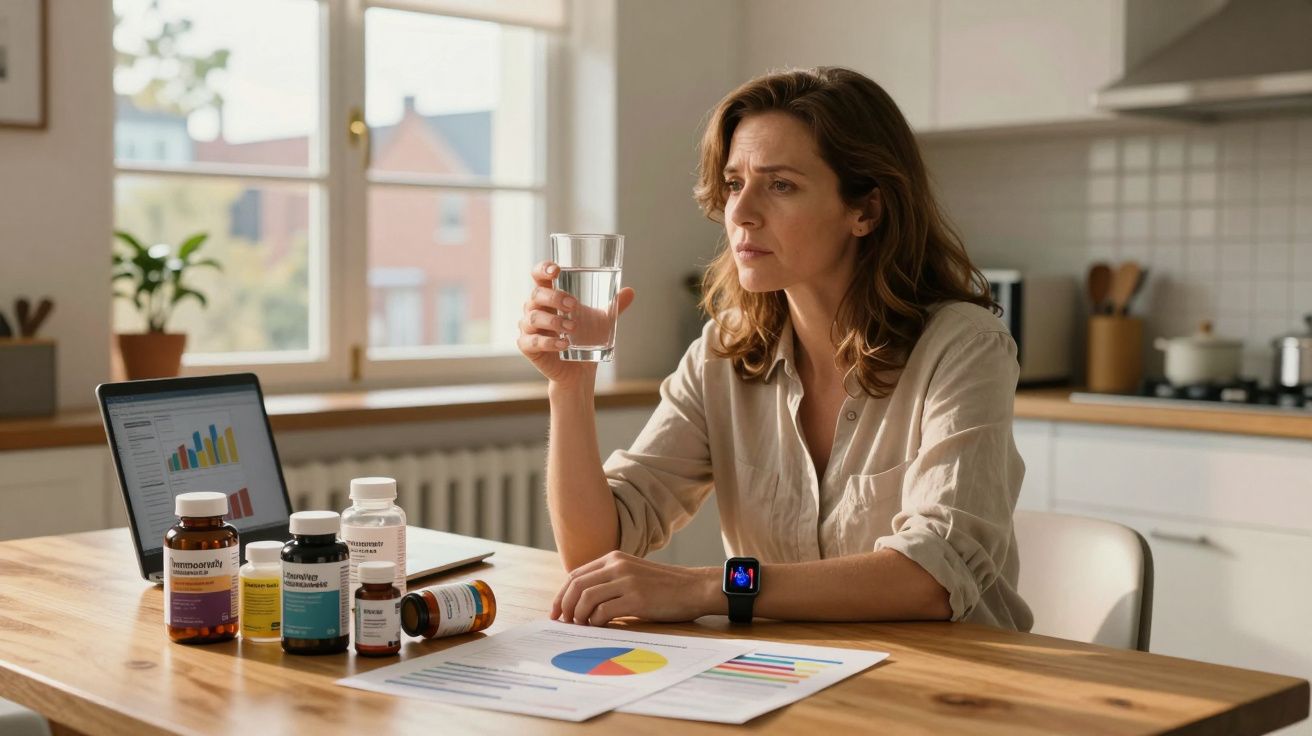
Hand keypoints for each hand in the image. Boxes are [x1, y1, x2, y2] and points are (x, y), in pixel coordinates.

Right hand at [517, 260, 635, 388]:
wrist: (579, 370)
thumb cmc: (585, 338)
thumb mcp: (602, 320)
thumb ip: (614, 305)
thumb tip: (631, 291)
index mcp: (548, 296)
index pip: (539, 276)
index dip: (543, 269)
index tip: (556, 270)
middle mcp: (534, 309)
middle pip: (536, 295)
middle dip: (554, 297)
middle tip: (574, 305)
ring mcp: (528, 328)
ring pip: (534, 318)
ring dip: (554, 321)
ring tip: (573, 328)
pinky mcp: (527, 347)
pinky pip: (532, 341)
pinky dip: (549, 342)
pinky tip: (563, 344)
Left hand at [550, 551, 720, 625]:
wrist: (694, 588)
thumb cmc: (663, 587)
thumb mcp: (633, 574)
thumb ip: (610, 580)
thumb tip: (580, 602)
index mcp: (614, 558)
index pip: (575, 575)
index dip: (561, 594)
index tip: (556, 612)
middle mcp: (618, 565)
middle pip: (576, 585)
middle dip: (563, 606)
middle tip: (562, 623)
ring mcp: (627, 581)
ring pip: (586, 598)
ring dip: (578, 615)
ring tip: (581, 626)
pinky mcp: (636, 598)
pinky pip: (603, 611)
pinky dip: (595, 621)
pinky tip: (598, 626)